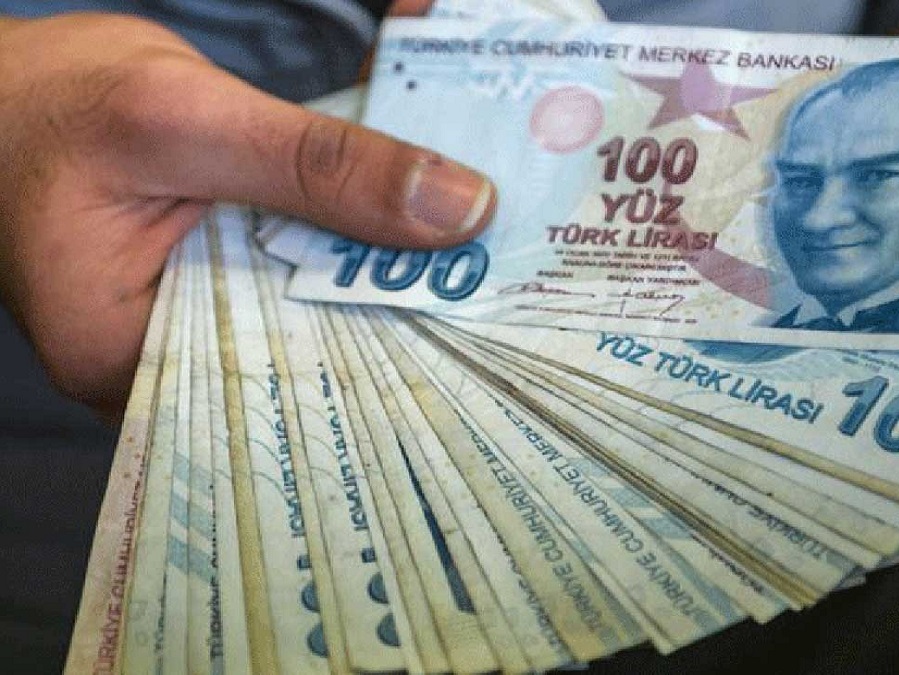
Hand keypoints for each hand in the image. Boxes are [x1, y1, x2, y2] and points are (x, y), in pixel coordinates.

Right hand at [0, 8, 492, 419]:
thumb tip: (458, 207)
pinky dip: (352, 245)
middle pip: (315, 358)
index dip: (393, 366)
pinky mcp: (222, 284)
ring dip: (387, 278)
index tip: (487, 341)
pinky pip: (303, 278)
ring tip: (486, 265)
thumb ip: (316, 165)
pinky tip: (420, 226)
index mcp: (130, 360)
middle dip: (405, 323)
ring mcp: (200, 325)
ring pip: (316, 315)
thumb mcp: (187, 119)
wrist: (8, 88)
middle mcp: (173, 363)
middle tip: (510, 300)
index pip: (290, 390)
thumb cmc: (56, 104)